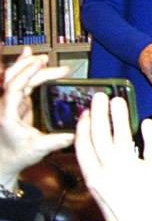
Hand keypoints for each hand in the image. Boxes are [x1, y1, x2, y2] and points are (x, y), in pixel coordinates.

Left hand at [0, 47, 72, 189]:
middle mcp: (6, 105)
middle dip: (31, 66)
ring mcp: (11, 103)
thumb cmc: (17, 156)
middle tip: (50, 62)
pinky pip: (22, 82)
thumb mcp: (39, 149)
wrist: (4, 162)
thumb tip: (77, 133)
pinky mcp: (18, 104)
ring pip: (16, 78)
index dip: (26, 73)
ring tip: (43, 57)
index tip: (41, 63)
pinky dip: (26, 69)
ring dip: (29, 65)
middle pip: (14, 78)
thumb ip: (57, 141)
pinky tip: (32, 59)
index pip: (14, 87)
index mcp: (8, 114)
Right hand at [74, 95, 151, 220]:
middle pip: (100, 135)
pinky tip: (147, 122)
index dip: (83, 127)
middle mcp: (109, 171)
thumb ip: (101, 168)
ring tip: (119, 101)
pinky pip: (150, 147)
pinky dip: (150, 133)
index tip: (85, 113)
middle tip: (101, 97)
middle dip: (99, 113)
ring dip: (119, 116)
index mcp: (93, 177)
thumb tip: (103, 144)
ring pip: (122, 136)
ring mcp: (130, 170)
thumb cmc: (123, 213)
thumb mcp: (103, 191)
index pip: (83, 146)